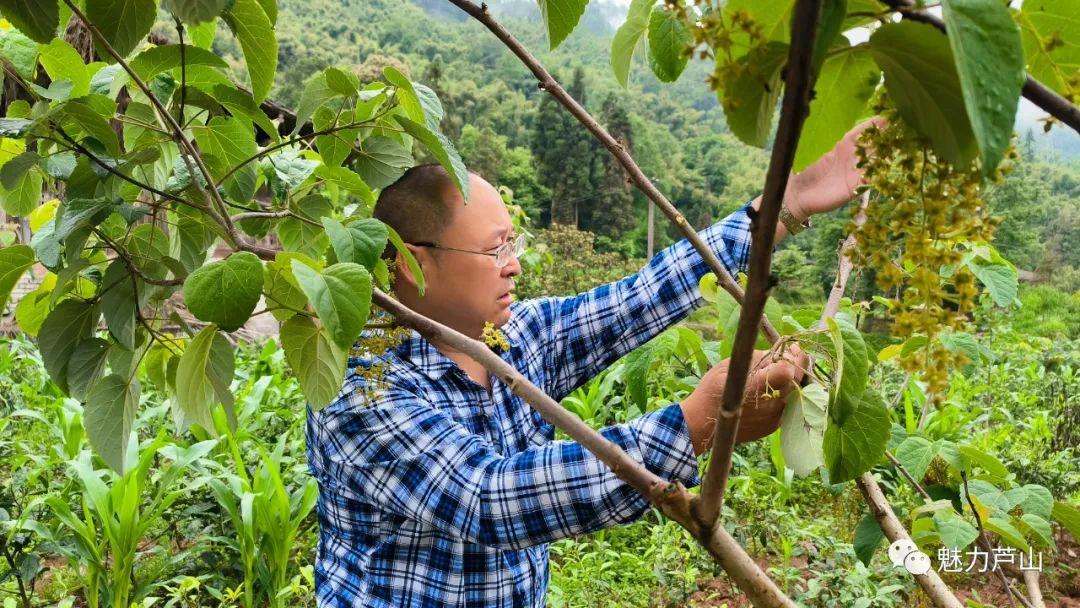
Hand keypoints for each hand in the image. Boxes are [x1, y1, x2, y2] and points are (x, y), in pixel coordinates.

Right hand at [681, 345, 808, 453]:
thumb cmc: (712, 390)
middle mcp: (770, 405)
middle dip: (798, 364)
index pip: (787, 371)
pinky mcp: (775, 426)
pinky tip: (775, 386)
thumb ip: (757, 359)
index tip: (791, 347)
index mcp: (755, 387)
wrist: (703, 425)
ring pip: (798, 393)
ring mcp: (775, 418)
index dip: (793, 357)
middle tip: (792, 352)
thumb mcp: (729, 366)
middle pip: (798, 381)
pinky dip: (786, 393)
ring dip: (794, 379)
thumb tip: (781, 353)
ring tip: (782, 369)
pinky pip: (789, 404)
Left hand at [784, 116, 887, 221]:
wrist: (796, 196)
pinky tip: (883, 167)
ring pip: (875, 162)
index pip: (861, 132)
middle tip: (900, 127)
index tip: (885, 117)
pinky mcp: (853, 188)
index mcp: (841, 146)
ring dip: (885, 154)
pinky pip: (868, 180)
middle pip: (873, 145)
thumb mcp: (810, 151)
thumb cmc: (801, 171)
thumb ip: (820, 137)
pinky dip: (875, 174)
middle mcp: (852, 158)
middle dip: (885, 137)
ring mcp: (854, 173)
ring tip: (896, 145)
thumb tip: (815, 116)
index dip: (872, 125)